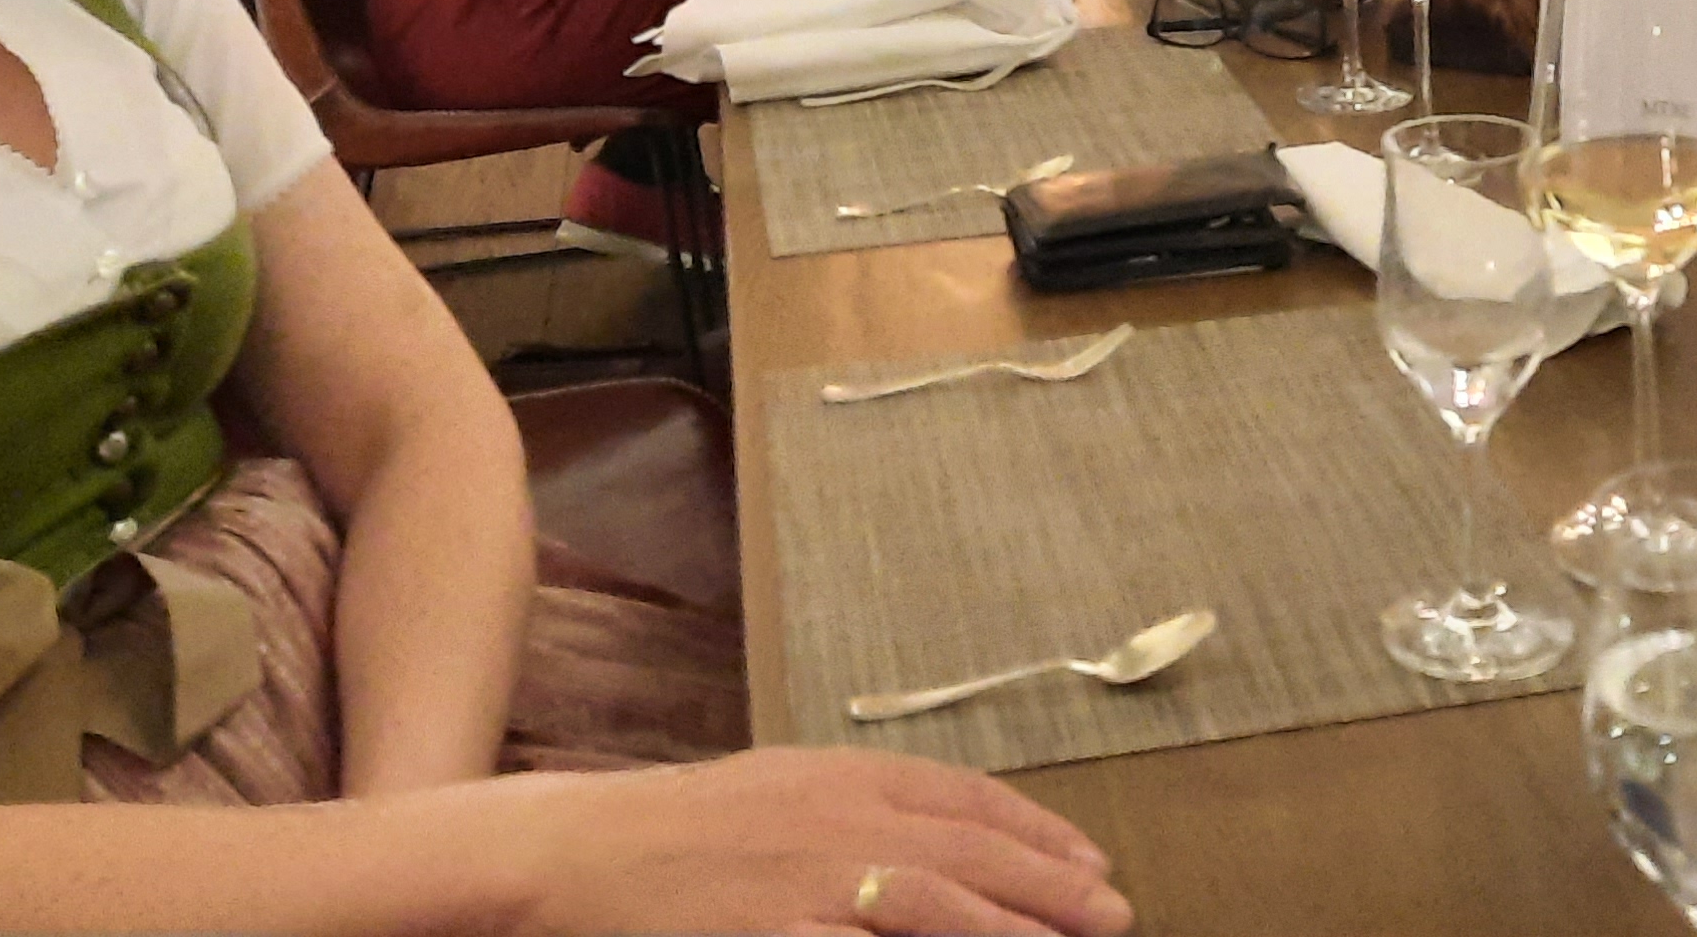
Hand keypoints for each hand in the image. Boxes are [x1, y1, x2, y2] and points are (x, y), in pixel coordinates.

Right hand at [522, 749, 1129, 934]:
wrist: (584, 851)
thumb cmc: (687, 825)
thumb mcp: (789, 786)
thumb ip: (869, 804)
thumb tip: (954, 834)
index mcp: (844, 774)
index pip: (967, 799)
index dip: (1039, 832)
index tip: (1092, 864)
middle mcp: (838, 820)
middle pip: (967, 853)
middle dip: (1050, 887)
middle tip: (1112, 915)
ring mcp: (808, 883)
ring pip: (933, 905)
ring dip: (1009, 928)